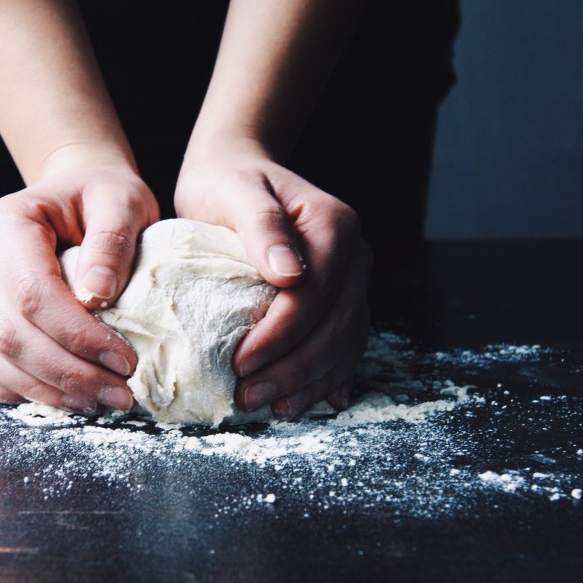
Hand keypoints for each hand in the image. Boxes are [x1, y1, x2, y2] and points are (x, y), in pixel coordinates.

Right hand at [0, 152, 158, 412]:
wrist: (76, 197)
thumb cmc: (101, 197)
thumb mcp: (121, 201)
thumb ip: (112, 239)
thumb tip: (97, 294)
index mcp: (5, 224)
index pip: (32, 293)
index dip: (77, 335)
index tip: (125, 359)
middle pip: (9, 333)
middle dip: (67, 373)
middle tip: (120, 393)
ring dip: (49, 390)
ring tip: (103, 401)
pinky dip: (27, 393)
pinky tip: (70, 399)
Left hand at [175, 139, 371, 419]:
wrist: (238, 173)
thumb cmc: (228, 183)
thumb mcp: (234, 192)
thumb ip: (262, 227)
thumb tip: (288, 273)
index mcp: (334, 225)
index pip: (314, 294)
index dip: (281, 336)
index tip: (241, 363)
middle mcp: (354, 255)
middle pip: (335, 325)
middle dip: (294, 369)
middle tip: (249, 397)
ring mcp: (352, 281)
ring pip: (345, 343)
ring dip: (310, 382)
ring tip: (272, 408)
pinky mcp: (341, 301)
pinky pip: (343, 347)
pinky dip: (324, 379)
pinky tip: (302, 402)